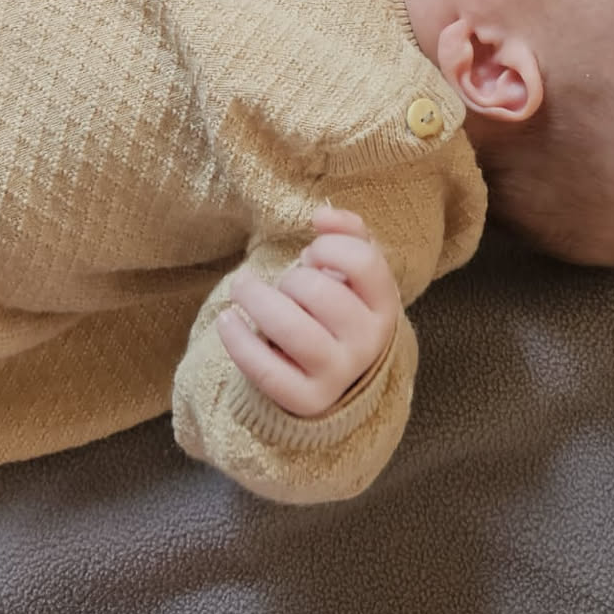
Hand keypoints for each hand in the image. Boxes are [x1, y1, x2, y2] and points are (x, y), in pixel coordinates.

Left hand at [216, 208, 400, 417]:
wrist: (335, 374)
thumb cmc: (340, 309)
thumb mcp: (355, 272)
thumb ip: (347, 232)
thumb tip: (321, 214)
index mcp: (385, 307)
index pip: (364, 262)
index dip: (330, 247)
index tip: (311, 253)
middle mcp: (367, 343)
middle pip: (320, 292)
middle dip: (292, 277)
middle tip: (286, 284)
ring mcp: (338, 375)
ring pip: (292, 329)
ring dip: (258, 299)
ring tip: (242, 289)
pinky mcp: (307, 400)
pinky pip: (267, 371)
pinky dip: (240, 342)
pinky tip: (228, 320)